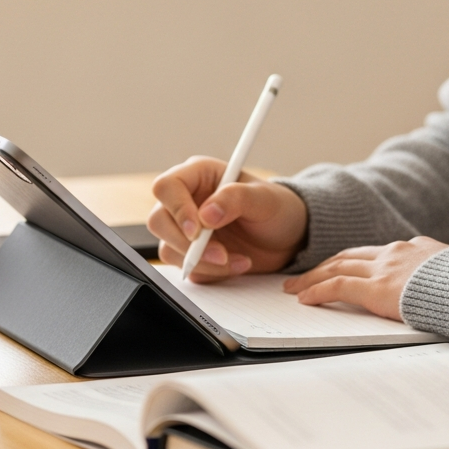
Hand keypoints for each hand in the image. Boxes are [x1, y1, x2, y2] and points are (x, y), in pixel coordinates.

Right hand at [148, 156, 308, 280]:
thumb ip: (235, 199)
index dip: (177, 209)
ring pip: (169, 248)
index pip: (167, 187)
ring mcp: (186, 228)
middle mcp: (187, 200)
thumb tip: (206, 214)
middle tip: (222, 254)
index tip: (198, 232)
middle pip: (159, 221)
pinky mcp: (192, 253)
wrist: (288, 237)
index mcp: (199, 175)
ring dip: (203, 262)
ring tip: (239, 260)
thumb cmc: (277, 208)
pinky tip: (237, 264)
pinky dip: (210, 273)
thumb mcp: (264, 198)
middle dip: (188, 244)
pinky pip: (186, 268)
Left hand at [282, 237, 448, 319]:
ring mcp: (385, 268)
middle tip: (304, 275)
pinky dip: (318, 290)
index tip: (341, 267)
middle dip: (325, 265)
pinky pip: (338, 286)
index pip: (377, 253)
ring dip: (313, 277)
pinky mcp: (377, 287)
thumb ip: (448, 282)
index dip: (354, 261)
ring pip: (337, 267)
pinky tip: (304, 298)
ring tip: (294, 287)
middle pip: (350, 256)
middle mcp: (397, 252)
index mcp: (418, 249)